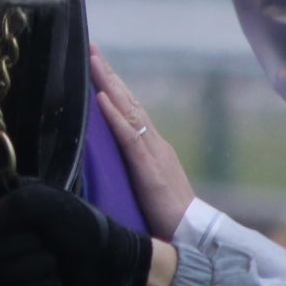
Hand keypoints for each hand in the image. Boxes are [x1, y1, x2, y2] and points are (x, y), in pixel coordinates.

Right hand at [0, 181, 152, 285]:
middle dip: (22, 243)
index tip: (12, 210)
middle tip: (45, 239)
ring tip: (55, 262)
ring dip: (35, 267)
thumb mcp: (52, 204)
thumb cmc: (81, 226)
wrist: (108, 267)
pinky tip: (54, 284)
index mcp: (2, 202)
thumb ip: (16, 204)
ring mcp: (1, 264)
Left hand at [90, 46, 193, 238]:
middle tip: (92, 50)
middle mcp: (155, 143)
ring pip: (129, 111)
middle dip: (110, 75)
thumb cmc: (168, 218)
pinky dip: (114, 115)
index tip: (98, 66)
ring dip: (109, 84)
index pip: (131, 111)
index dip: (115, 88)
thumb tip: (110, 164)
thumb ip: (133, 172)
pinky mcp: (149, 168)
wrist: (193, 235)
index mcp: (153, 147)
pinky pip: (129, 136)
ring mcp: (154, 152)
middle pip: (129, 102)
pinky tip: (102, 98)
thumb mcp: (146, 188)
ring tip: (94, 62)